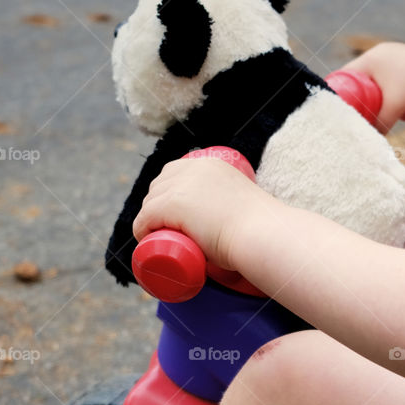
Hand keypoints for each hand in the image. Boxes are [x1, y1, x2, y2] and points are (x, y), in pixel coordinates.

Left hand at [132, 155, 269, 274]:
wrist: (262, 235)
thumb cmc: (261, 231)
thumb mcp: (245, 206)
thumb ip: (239, 207)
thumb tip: (239, 224)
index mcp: (211, 164)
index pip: (176, 173)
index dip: (169, 194)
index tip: (173, 216)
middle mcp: (193, 168)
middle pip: (160, 185)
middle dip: (157, 206)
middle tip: (166, 231)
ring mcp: (181, 185)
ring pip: (150, 202)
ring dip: (150, 219)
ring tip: (159, 238)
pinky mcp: (171, 204)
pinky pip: (144, 218)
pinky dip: (142, 230)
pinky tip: (145, 240)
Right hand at [336, 42, 404, 132]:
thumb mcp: (394, 109)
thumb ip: (380, 127)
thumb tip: (370, 145)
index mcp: (371, 58)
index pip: (345, 75)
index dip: (339, 92)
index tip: (338, 109)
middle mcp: (381, 52)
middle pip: (360, 79)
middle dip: (359, 97)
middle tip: (357, 115)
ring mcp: (395, 55)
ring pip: (377, 79)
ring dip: (377, 95)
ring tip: (382, 110)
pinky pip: (391, 78)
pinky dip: (392, 91)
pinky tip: (399, 102)